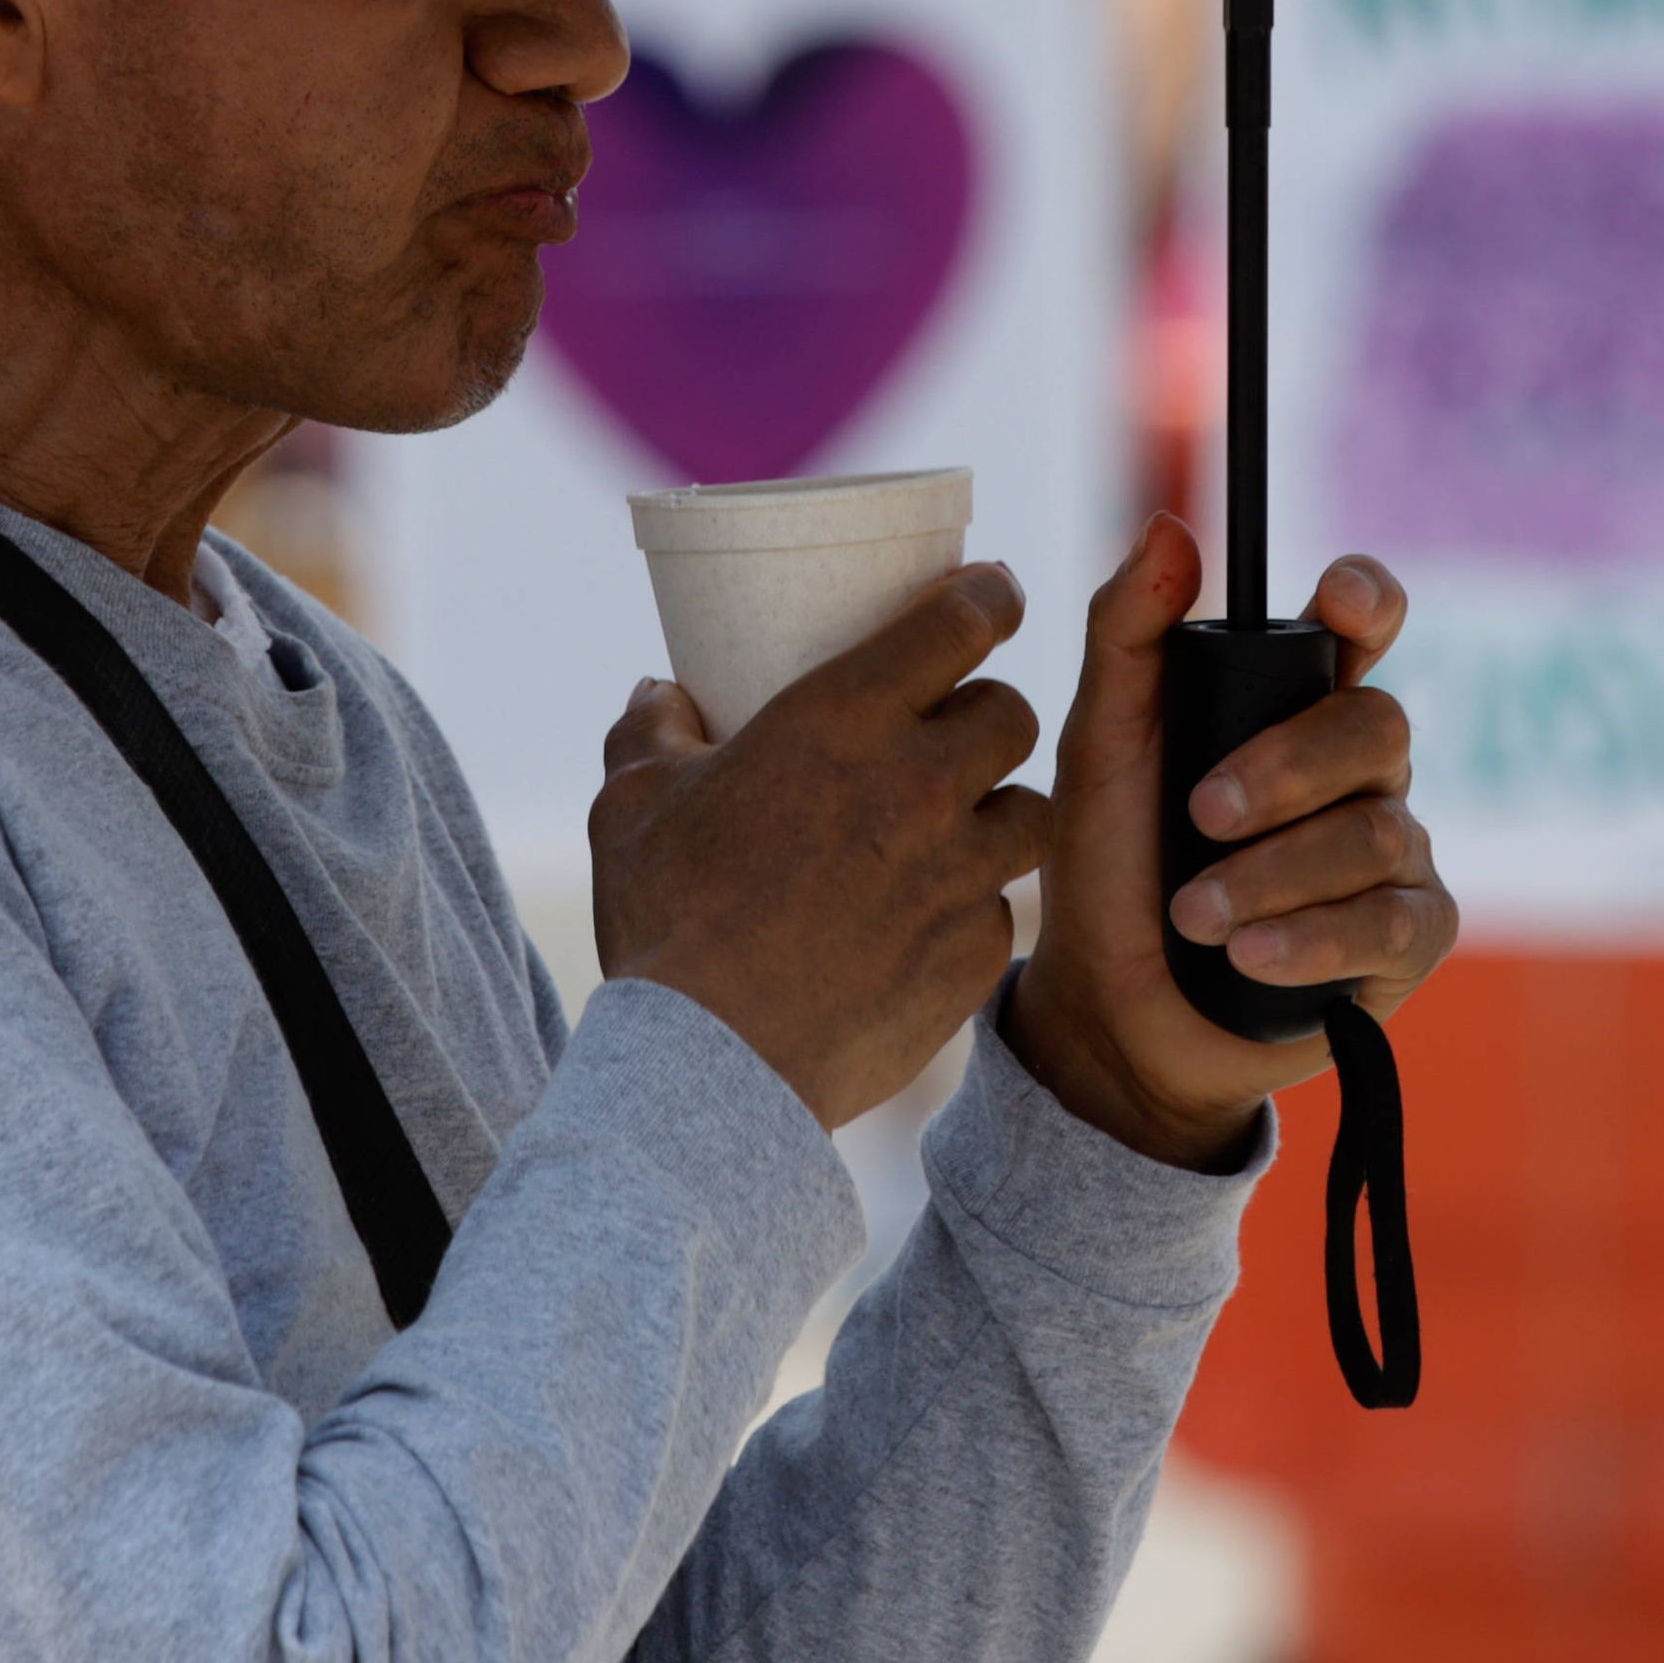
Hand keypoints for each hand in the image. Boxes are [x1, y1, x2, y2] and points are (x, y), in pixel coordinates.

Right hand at [589, 568, 1052, 1131]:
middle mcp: (919, 785)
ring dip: (1000, 809)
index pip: (961, 622)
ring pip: (1032, 812)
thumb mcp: (630, 804)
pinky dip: (975, 905)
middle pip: (1012, 714)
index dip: (989, 596)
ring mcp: (959, 874)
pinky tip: (927, 917)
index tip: (991, 595)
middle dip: (987, 713)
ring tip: (957, 826)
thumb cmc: (665, 924)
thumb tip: (660, 692)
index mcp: (841, 722)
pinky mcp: (976, 955)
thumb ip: (650, 730)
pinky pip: (1003, 908)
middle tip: (952, 731)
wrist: (708, 1067)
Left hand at [1010, 525, 1453, 1170]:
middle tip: (1200, 813)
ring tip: (1193, 915)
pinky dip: (1314, 935)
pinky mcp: (1404, 943)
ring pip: (1378, 832)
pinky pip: (1394, 922)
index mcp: (1293, 703)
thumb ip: (1125, 635)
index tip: (1337, 601)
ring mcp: (1392, 854)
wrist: (1107, 1014)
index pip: (1364, 626)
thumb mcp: (1098, 747)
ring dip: (1275, 871)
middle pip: (1378, 725)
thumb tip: (1169, 528)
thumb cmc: (1109, 865)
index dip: (1368, 600)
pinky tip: (1250, 956)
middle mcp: (1358, 771)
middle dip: (1286, 768)